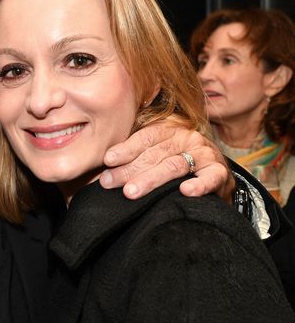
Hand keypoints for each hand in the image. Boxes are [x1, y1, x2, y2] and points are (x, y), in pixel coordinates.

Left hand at [100, 123, 233, 201]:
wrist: (216, 176)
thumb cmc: (178, 166)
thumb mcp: (158, 155)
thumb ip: (135, 158)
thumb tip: (103, 171)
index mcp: (170, 130)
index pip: (145, 137)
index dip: (126, 148)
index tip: (107, 160)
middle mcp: (187, 138)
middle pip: (155, 153)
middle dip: (129, 169)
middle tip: (110, 182)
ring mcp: (204, 154)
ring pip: (175, 165)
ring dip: (152, 179)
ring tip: (132, 191)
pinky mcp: (219, 172)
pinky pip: (210, 177)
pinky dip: (199, 185)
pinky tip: (185, 191)